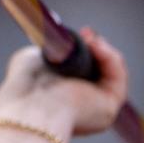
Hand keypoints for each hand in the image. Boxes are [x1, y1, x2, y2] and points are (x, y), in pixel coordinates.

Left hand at [0, 27, 128, 137]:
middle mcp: (81, 108)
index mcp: (62, 100)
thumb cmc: (25, 88)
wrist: (31, 106)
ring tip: (90, 38)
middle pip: (99, 71)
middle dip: (95, 47)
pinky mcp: (109, 108)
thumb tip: (59, 43)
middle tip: (85, 33)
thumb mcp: (31, 59)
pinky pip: (118, 76)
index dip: (82, 51)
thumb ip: (47, 51)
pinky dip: (110, 57)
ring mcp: (97, 109)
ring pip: (111, 72)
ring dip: (103, 49)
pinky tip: (96, 45)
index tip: (77, 34)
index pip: (81, 73)